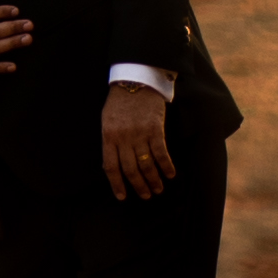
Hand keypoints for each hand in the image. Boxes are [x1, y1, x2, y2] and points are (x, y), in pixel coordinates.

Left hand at [103, 81, 177, 198]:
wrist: (135, 81)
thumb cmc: (119, 102)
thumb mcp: (107, 121)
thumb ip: (110, 142)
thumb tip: (113, 165)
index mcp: (108, 136)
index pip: (110, 167)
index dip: (116, 184)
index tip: (122, 197)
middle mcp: (123, 137)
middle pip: (130, 169)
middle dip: (138, 186)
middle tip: (146, 196)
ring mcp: (139, 134)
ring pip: (146, 164)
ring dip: (153, 180)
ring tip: (158, 189)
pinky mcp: (155, 129)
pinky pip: (161, 153)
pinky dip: (166, 166)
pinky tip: (170, 175)